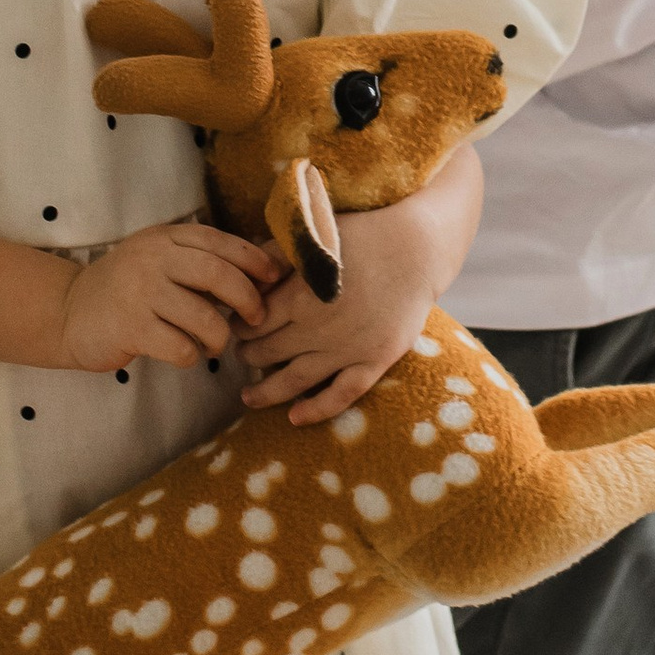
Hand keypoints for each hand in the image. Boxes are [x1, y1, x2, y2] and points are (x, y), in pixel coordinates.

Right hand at [63, 220, 279, 376]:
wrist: (68, 312)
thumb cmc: (127, 289)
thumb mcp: (158, 260)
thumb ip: (198, 260)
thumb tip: (260, 272)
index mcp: (164, 238)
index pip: (219, 241)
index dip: (253, 259)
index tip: (274, 278)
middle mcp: (152, 259)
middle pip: (218, 274)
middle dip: (247, 298)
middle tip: (256, 317)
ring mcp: (139, 293)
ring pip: (204, 316)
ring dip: (220, 335)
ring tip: (216, 343)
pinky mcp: (130, 328)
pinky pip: (181, 347)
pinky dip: (193, 355)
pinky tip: (187, 354)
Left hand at [238, 197, 440, 422]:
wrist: (418, 249)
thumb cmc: (363, 235)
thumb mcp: (313, 236)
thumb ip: (275, 254)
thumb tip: (245, 276)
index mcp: (299, 296)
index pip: (254, 322)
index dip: (239, 327)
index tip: (236, 328)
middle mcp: (318, 328)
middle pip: (269, 352)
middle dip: (249, 355)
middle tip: (241, 355)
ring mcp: (348, 349)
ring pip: (296, 380)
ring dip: (267, 392)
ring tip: (248, 397)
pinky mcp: (375, 360)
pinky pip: (341, 394)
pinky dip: (316, 410)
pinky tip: (294, 418)